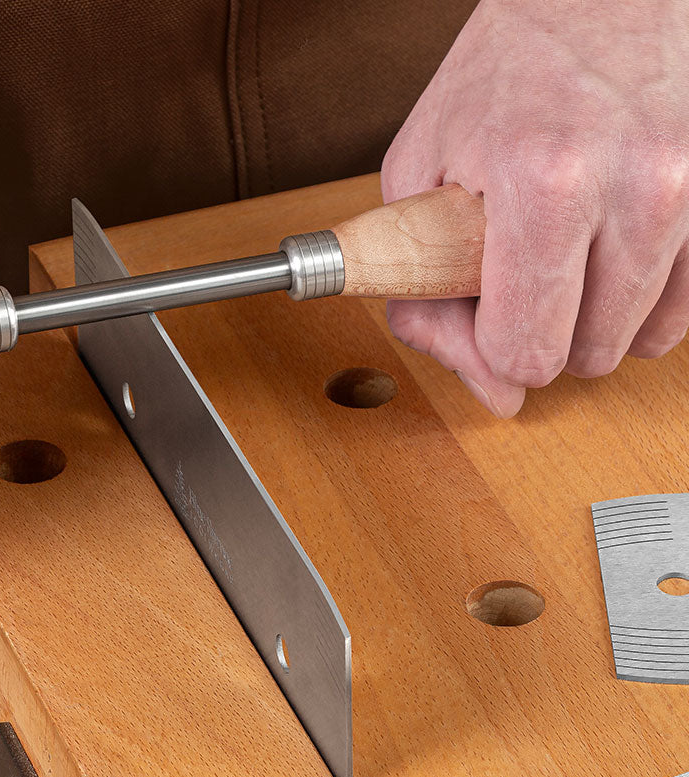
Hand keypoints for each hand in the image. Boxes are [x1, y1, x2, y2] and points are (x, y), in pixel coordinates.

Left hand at [382, 0, 688, 416]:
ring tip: (571, 249)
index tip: (486, 309)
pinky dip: (646, 295)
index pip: (526, 352)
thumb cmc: (501, 79)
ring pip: (647, 341)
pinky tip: (615, 247)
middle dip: (547, 330)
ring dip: (599, 316)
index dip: (494, 346)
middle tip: (527, 268)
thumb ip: (428, 302)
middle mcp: (640, 186)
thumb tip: (498, 393)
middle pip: (589, 356)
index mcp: (545, 183)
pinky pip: (688, 308)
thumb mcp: (419, 177)